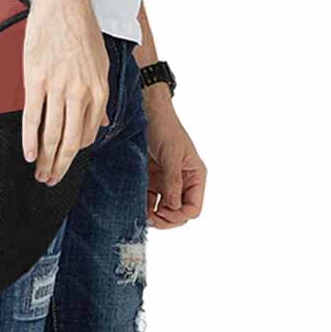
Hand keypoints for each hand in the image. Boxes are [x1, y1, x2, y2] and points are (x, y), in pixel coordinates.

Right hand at [21, 0, 108, 186]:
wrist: (63, 4)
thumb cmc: (81, 30)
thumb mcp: (102, 65)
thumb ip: (100, 97)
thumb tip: (101, 122)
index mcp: (99, 91)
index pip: (89, 135)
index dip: (76, 155)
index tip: (66, 166)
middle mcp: (81, 93)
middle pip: (71, 141)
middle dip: (61, 166)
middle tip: (51, 181)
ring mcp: (58, 87)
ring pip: (52, 134)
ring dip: (46, 159)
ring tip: (40, 173)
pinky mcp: (36, 80)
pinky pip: (32, 116)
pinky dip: (30, 139)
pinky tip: (28, 154)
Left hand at [143, 91, 205, 227]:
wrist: (147, 112)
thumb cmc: (165, 128)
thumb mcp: (171, 155)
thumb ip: (173, 181)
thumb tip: (173, 207)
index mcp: (195, 176)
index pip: (193, 208)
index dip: (179, 215)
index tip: (163, 212)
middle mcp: (183, 182)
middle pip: (179, 212)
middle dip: (166, 219)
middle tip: (150, 219)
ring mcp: (166, 181)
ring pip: (163, 208)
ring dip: (153, 215)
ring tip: (141, 215)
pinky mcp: (151, 178)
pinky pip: (149, 198)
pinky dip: (144, 205)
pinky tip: (136, 206)